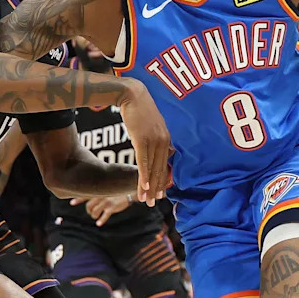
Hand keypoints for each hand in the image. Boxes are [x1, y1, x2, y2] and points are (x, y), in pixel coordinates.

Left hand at [70, 195, 130, 226]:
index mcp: (98, 191)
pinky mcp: (112, 207)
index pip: (85, 195)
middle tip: (91, 212)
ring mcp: (105, 202)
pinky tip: (98, 223)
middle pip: (88, 206)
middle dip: (89, 211)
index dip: (78, 199)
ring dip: (93, 215)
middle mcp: (100, 196)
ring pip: (94, 211)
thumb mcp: (107, 189)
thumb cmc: (117, 190)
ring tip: (95, 217)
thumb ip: (98, 191)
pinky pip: (104, 215)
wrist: (129, 190)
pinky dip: (101, 220)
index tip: (71, 203)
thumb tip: (90, 195)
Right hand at [117, 81, 171, 205]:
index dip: (161, 181)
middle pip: (160, 170)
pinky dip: (143, 175)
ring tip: (145, 200)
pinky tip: (142, 187)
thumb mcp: (150, 125)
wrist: (132, 94)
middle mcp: (163, 141)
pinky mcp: (141, 139)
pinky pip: (143, 161)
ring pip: (152, 169)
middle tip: (153, 203)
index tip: (160, 194)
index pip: (165, 165)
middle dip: (156, 189)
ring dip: (148, 187)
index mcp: (166, 139)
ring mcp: (153, 140)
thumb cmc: (139, 109)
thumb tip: (152, 149)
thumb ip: (154, 138)